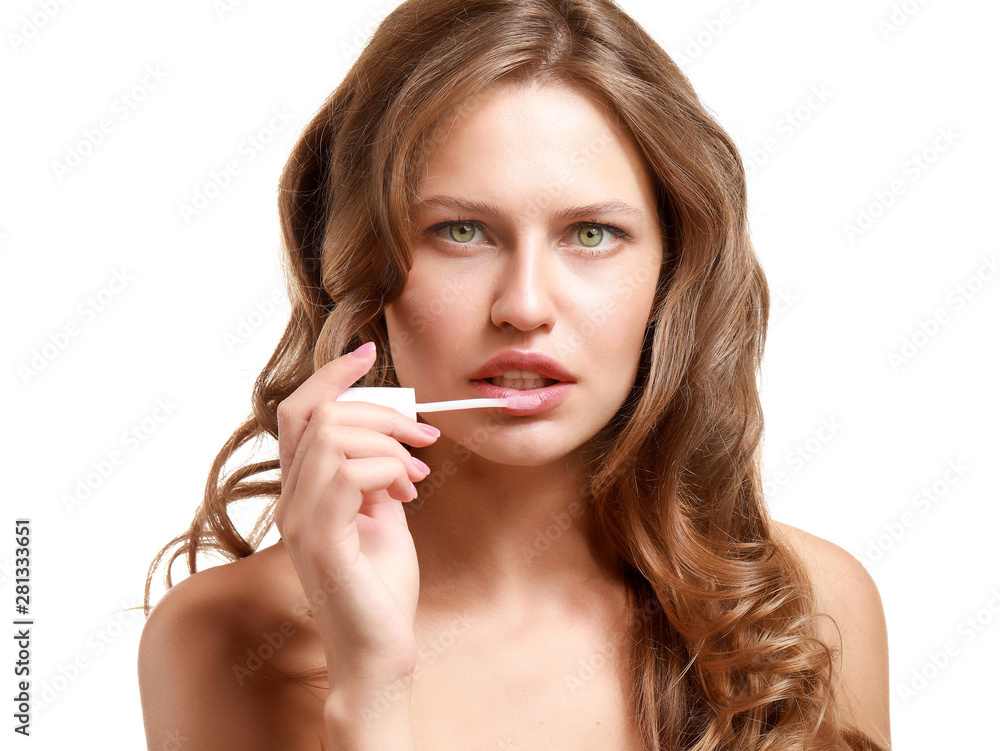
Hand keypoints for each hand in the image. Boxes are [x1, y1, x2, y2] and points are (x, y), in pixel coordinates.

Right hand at [273, 341, 438, 693]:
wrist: (380, 649)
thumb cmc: (381, 586)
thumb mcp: (382, 514)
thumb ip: (375, 473)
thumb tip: (391, 438)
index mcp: (301, 490)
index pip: (298, 412)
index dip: (330, 376)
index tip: (368, 353)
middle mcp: (290, 502)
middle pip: (319, 416)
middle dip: (381, 413)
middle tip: (423, 439)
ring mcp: (301, 522)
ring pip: (332, 438)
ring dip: (388, 443)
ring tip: (417, 473)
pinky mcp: (322, 542)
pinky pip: (347, 474)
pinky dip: (385, 470)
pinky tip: (406, 492)